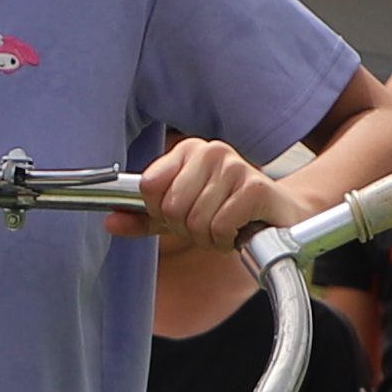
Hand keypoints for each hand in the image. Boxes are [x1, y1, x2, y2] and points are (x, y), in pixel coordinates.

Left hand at [130, 134, 305, 248]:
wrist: (280, 217)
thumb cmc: (230, 212)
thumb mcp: (181, 215)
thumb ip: (146, 218)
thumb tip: (110, 222)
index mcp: (187, 151)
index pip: (149, 187)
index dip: (162, 213)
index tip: (183, 214)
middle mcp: (210, 152)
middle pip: (171, 207)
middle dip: (188, 229)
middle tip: (210, 224)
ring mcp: (234, 167)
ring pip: (195, 220)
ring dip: (210, 237)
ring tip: (228, 227)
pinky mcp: (254, 188)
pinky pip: (220, 226)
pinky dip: (227, 240)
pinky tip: (240, 230)